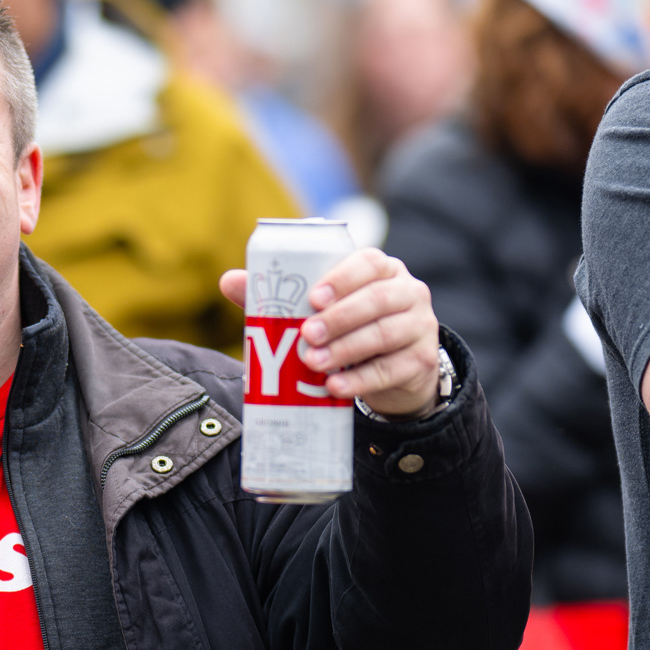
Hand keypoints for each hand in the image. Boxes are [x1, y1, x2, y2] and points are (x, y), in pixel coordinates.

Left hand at [220, 247, 440, 417]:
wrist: (395, 368)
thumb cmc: (350, 326)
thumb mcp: (323, 309)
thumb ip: (281, 295)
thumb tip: (229, 281)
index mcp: (383, 269)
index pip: (369, 262)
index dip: (343, 277)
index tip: (313, 297)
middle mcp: (408, 292)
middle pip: (377, 300)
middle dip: (339, 318)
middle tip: (306, 335)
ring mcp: (420, 327)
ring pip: (385, 335)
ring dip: (346, 349)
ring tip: (313, 363)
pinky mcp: (421, 362)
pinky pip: (391, 370)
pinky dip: (360, 380)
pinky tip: (334, 387)